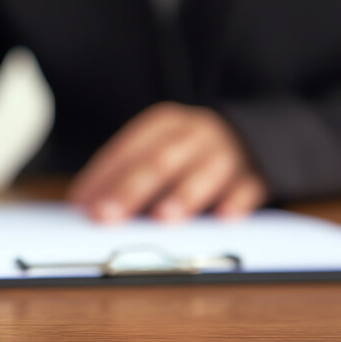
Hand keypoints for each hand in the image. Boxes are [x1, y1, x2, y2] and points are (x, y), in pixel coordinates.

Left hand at [69, 102, 267, 223]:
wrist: (257, 133)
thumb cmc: (191, 152)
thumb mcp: (161, 150)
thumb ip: (129, 175)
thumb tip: (88, 209)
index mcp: (163, 124)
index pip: (127, 150)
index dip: (102, 177)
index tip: (82, 205)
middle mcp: (195, 132)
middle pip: (160, 160)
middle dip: (131, 189)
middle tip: (108, 216)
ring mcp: (228, 150)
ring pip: (205, 170)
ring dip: (184, 194)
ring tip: (163, 217)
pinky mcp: (260, 170)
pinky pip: (250, 185)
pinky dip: (237, 201)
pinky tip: (225, 217)